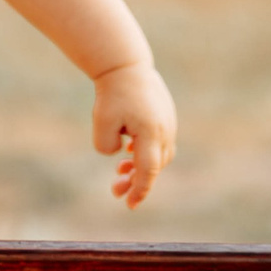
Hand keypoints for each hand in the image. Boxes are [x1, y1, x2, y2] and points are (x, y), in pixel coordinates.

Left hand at [92, 62, 176, 207]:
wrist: (125, 64)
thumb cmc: (112, 93)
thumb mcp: (101, 123)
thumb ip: (107, 147)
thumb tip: (119, 154)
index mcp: (151, 133)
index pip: (149, 171)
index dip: (140, 190)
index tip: (130, 205)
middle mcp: (165, 130)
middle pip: (154, 166)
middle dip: (136, 181)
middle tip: (116, 190)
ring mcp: (168, 122)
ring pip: (159, 155)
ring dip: (142, 166)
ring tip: (121, 169)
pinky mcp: (165, 115)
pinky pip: (159, 141)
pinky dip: (146, 152)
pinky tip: (128, 151)